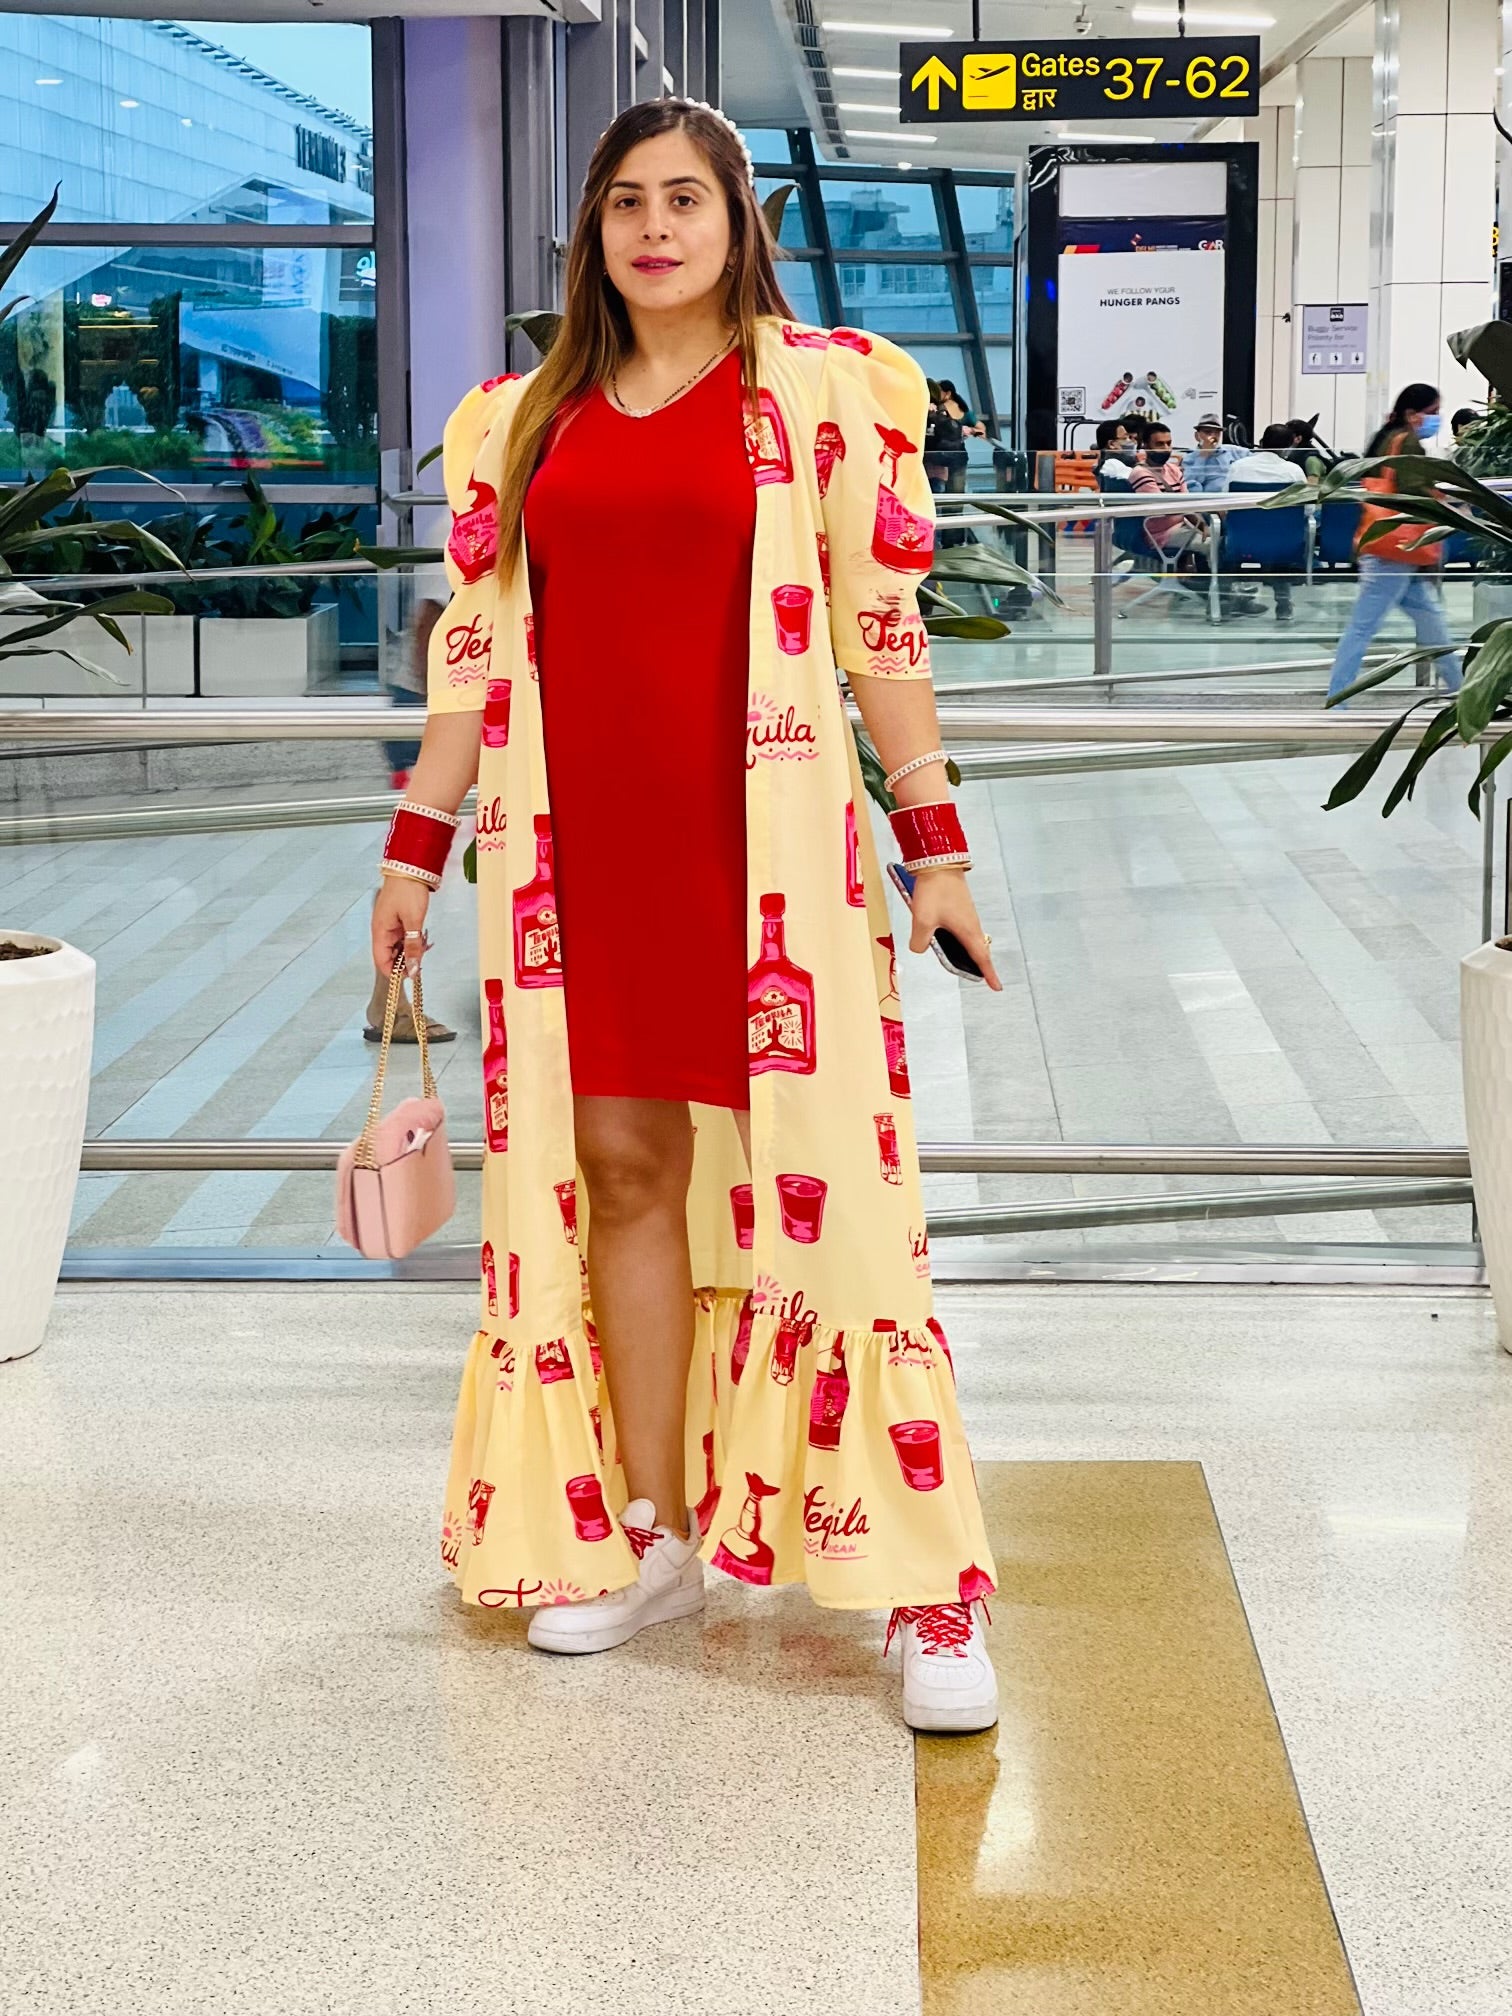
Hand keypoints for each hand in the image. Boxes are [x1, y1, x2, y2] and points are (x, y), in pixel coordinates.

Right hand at [372, 875, 431, 978]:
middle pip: (390, 956)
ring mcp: (390, 925)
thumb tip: (413, 967)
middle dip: (405, 961)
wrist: (411, 868)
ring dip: (410, 950)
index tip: (410, 976)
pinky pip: (403, 938)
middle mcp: (382, 930)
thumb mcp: (413, 921)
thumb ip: (413, 946)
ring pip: (398, 948)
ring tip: (423, 945)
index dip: (394, 973)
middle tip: (421, 958)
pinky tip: (422, 939)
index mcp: (380, 931)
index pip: (381, 961)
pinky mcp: (398, 921)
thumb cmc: (407, 889)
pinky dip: (412, 941)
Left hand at [906, 865, 1001, 990]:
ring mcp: (967, 914)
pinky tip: (948, 940)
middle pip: (978, 950)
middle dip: (980, 965)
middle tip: (981, 977)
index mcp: (967, 931)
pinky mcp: (960, 907)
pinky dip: (961, 939)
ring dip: (969, 952)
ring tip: (962, 962)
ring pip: (970, 939)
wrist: (938, 862)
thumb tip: (920, 948)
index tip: (997, 987)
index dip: (989, 974)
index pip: (981, 958)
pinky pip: (963, 929)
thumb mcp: (922, 920)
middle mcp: (971, 924)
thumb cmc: (934, 891)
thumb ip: (920, 941)